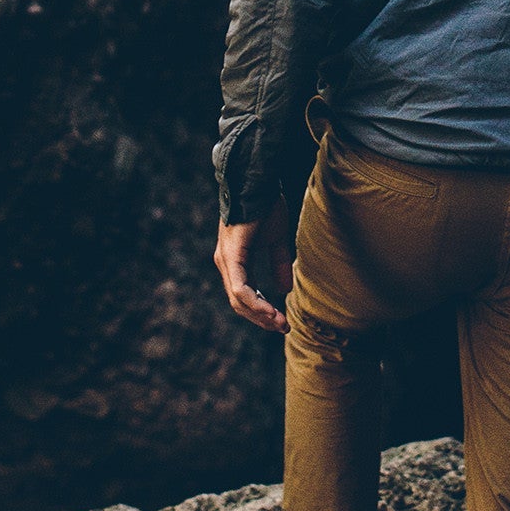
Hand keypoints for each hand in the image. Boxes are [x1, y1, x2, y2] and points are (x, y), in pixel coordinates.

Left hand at [214, 204, 294, 332]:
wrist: (258, 183)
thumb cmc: (266, 207)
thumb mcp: (276, 240)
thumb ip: (278, 264)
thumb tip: (284, 289)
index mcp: (234, 260)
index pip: (244, 295)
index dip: (262, 311)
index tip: (281, 321)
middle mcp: (225, 263)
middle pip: (239, 303)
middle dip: (262, 318)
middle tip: (283, 327)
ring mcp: (225, 260)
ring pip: (239, 300)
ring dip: (261, 315)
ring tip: (280, 323)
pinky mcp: (231, 256)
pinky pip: (240, 288)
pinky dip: (256, 303)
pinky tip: (271, 311)